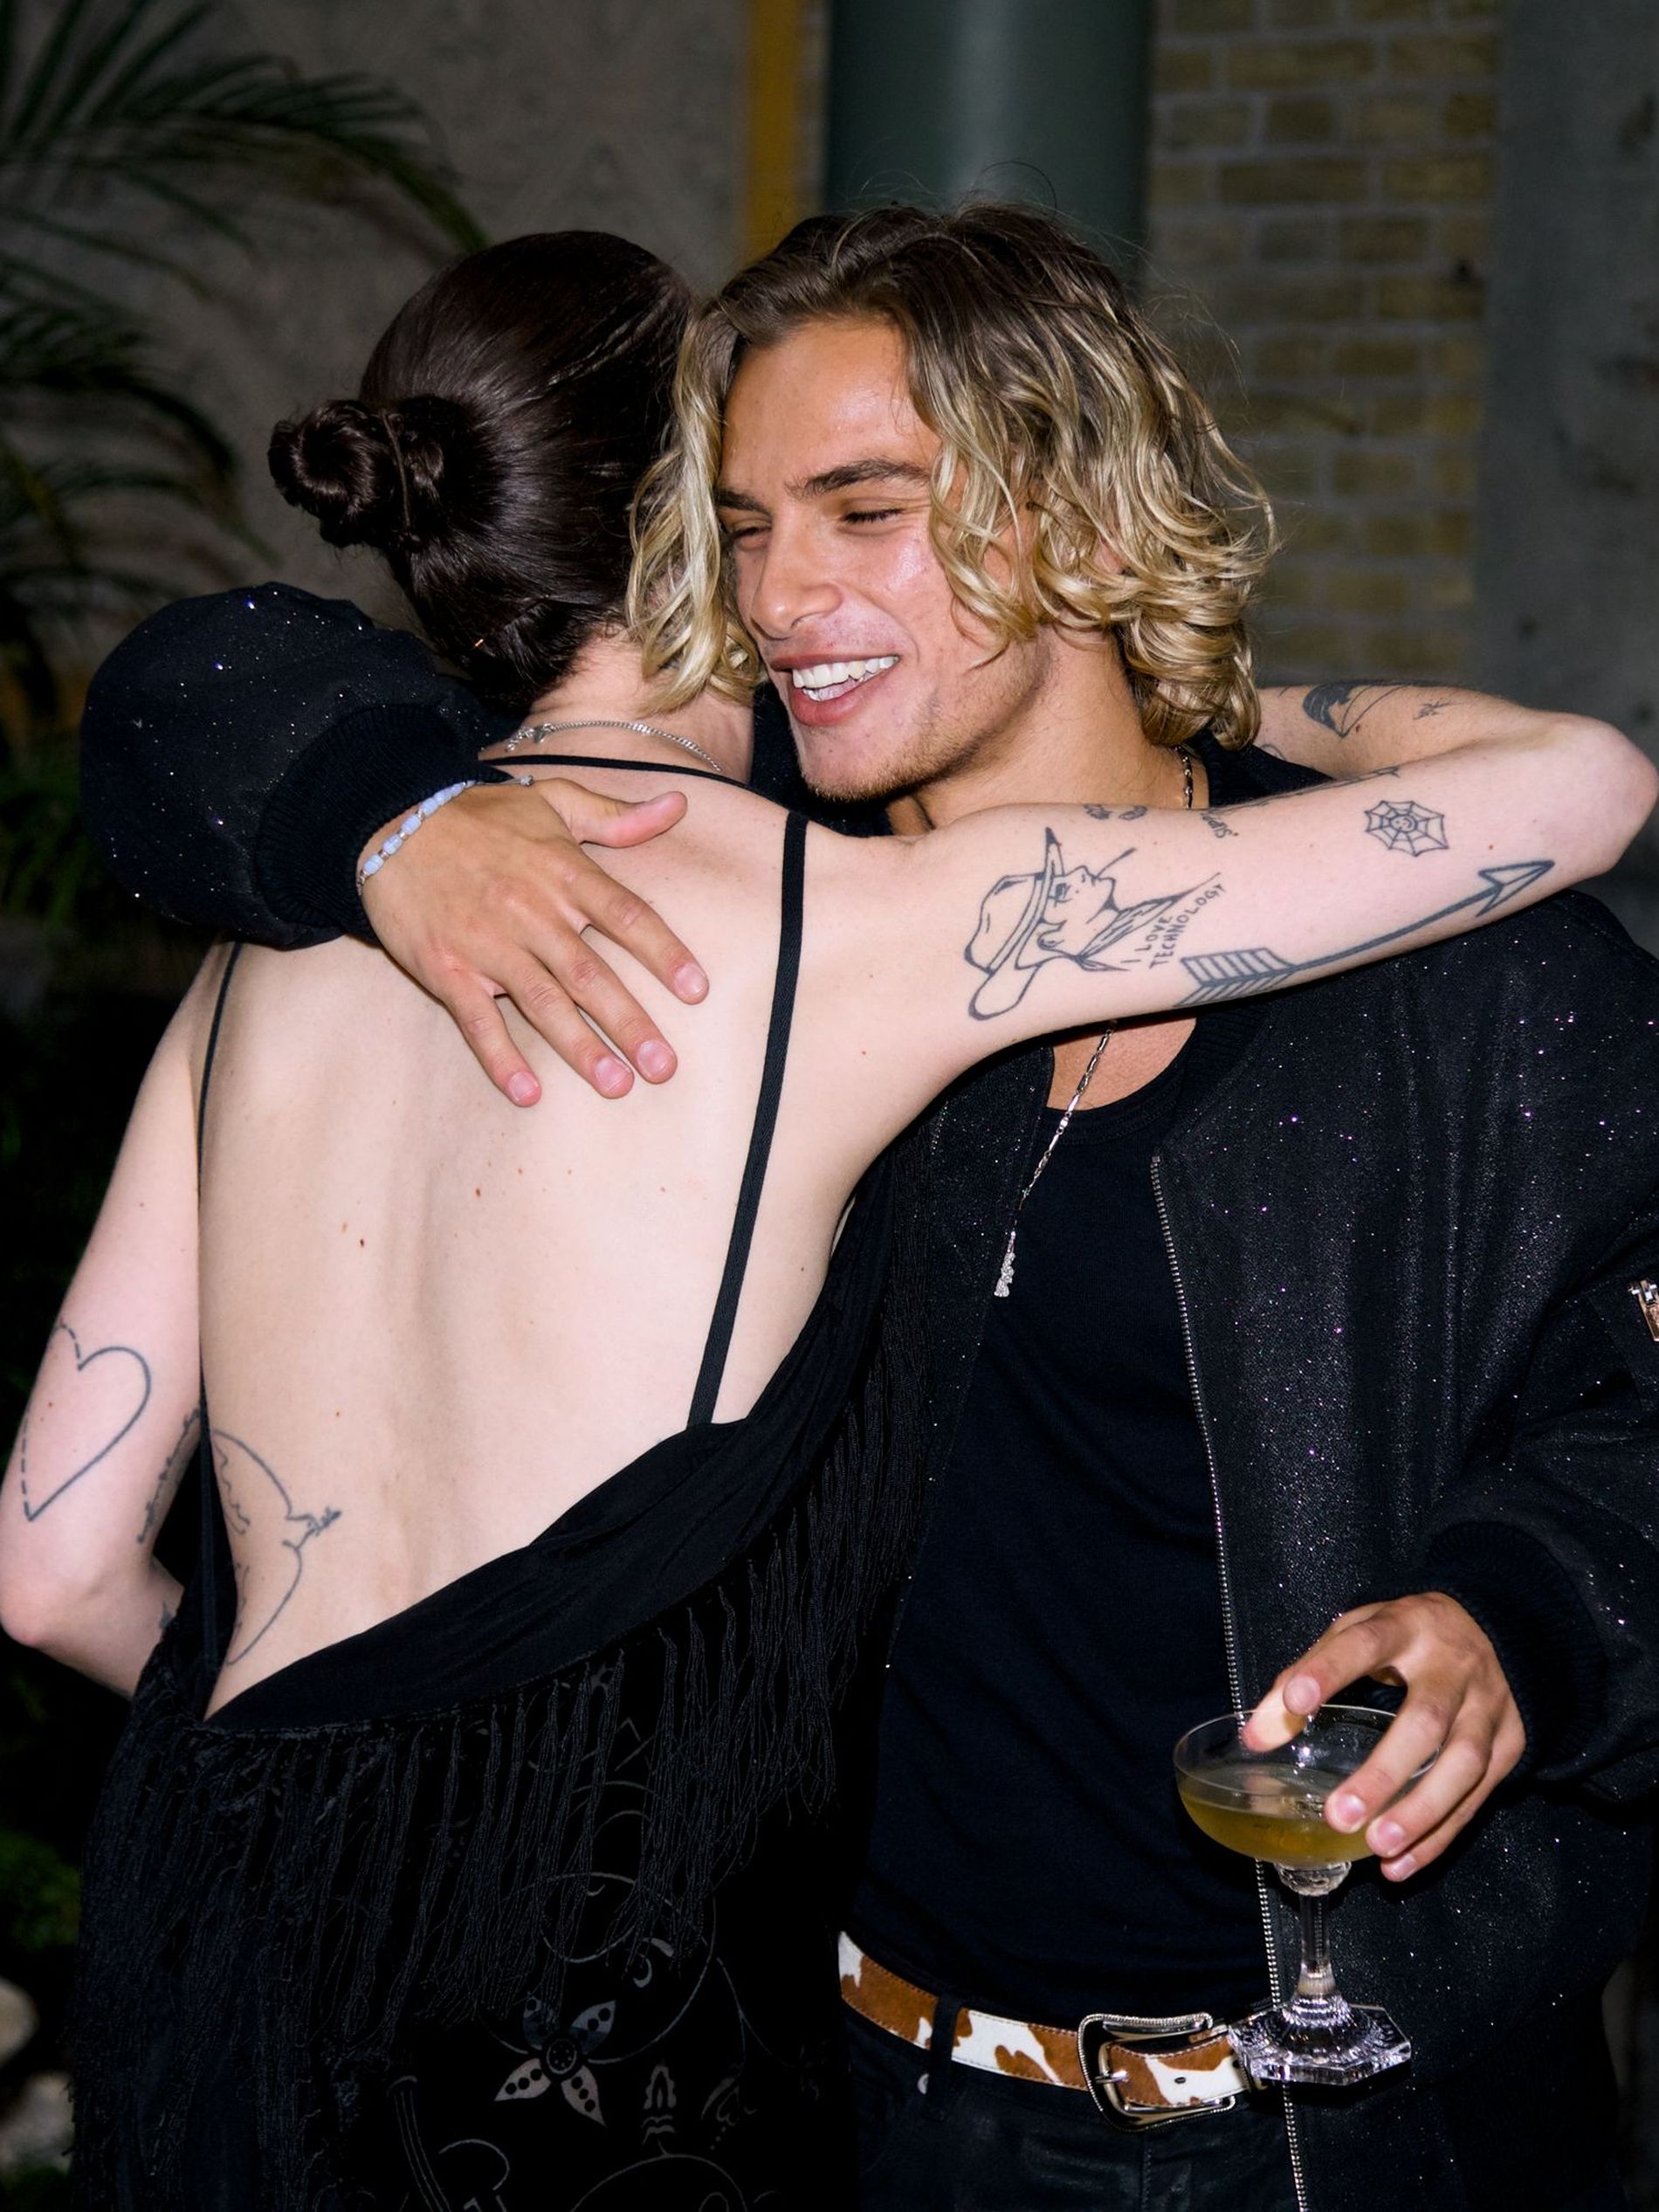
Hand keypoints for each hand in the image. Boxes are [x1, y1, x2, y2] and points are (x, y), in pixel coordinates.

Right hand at [360, 777, 707, 1104]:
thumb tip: (678, 803)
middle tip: (663, 1067)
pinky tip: (528, 1092)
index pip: (627, 916)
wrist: (390, 821)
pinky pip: (478, 1020)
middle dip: (629, 1023)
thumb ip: (616, 815)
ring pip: (543, 1003)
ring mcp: (488, 944)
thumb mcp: (552, 800)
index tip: (697, 991)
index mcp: (563, 873)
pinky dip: (501, 1057)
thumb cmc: (480, 815)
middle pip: (591, 974)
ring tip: (616, 1084)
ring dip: (580, 1047)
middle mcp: (532, 913)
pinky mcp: (447, 969)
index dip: (664, 953)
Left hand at [1242, 1592, 1525, 1880]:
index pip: (1365, 1643)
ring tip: (1377, 1845)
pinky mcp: (1512, 1743)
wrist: (1496, 1632)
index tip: (1295, 1703)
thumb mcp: (1358, 1633)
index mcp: (1406, 1626)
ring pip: (1465, 1764)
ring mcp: (1490, 1706)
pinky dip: (1440, 1835)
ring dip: (1421, 1812)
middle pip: (1427, 1719)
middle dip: (1384, 1772)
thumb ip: (1308, 1673)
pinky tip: (1401, 1864)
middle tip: (1339, 1814)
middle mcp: (1454, 1666)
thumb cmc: (1407, 1638)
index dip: (1329, 1671)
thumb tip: (1256, 1736)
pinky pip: (1479, 1796)